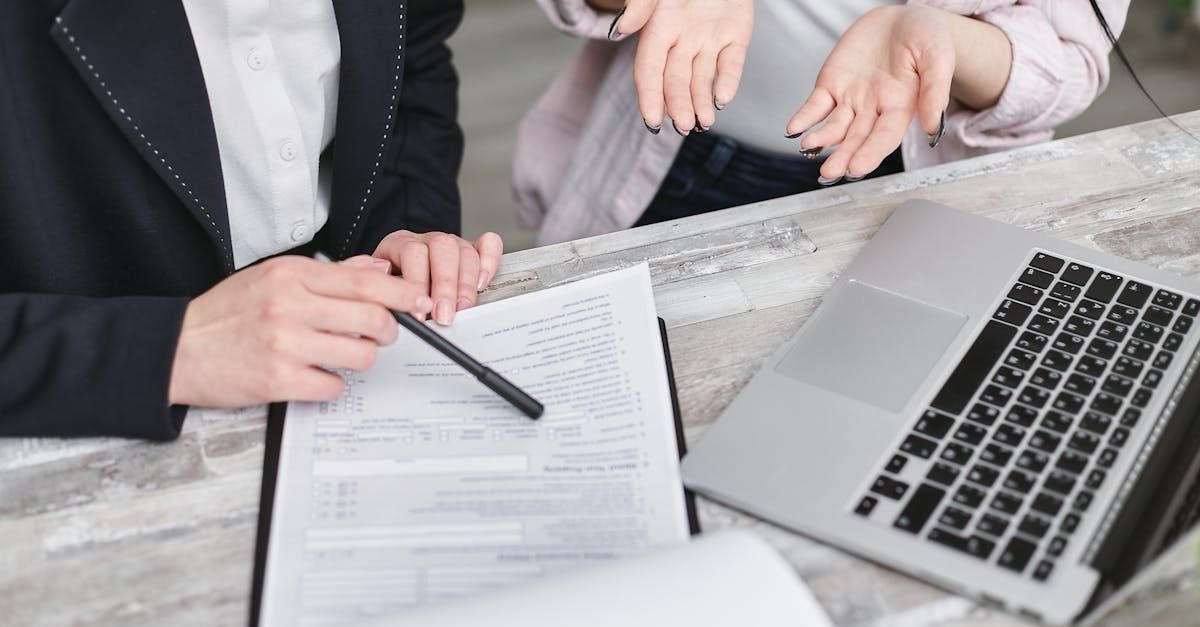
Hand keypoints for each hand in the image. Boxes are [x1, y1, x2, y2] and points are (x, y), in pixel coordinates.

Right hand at [168, 256, 433, 406]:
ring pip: (360, 355)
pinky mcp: (278, 380)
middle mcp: (290, 305)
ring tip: (342, 355)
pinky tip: (315, 376)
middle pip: (372, 318)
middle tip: (381, 335)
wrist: (176, 349)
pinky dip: (332, 384)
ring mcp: (284, 344)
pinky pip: (333, 386)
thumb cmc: (227, 312)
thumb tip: (378, 270)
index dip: (401, 293)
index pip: (364, 281)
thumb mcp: (273, 277)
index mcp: (292, 274)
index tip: (418, 301)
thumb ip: (329, 274)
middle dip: (388, 331)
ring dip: (361, 359)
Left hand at [371, 230, 502, 325]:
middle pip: (442, 249)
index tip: (419, 313)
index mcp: (400, 243)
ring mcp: (452, 243)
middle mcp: (428, 240)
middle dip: (445, 287)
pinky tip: (483, 283)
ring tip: (461, 310)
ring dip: (466, 285)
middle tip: (443, 316)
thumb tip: (390, 304)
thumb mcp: (377, 286)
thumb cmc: (388, 285)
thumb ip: (381, 290)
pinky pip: (489, 244)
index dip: (417, 284)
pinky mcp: (473, 249)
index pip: (412, 253)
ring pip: (465, 252)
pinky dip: (489, 262)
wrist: (396, 275)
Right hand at [611, 0, 752, 134]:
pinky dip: (728, 81)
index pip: (649, 70)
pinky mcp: (735, 35)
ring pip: (702, 78)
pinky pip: (731, 63)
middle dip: (679, 105)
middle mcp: (682, 38)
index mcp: (659, 28)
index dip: (649, 96)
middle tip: (685, 126)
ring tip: (704, 122)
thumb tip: (620, 30)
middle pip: (675, 80)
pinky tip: (723, 99)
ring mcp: (708, 38)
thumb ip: (641, 4)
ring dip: (701, 102)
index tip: (652, 120)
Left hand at [786, 6, 955, 182]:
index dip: (870, 153)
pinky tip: (794, 129)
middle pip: (856, 139)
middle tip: (830, 173)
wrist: (903, 18)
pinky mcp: (832, 84)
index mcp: (901, 107)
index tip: (857, 168)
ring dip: (821, 140)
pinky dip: (804, 118)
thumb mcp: (938, 57)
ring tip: (809, 147)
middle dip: (843, 156)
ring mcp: (851, 99)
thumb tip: (931, 127)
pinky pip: (815, 106)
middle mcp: (874, 109)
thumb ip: (935, 91)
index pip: (884, 137)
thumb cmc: (927, 37)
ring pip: (834, 127)